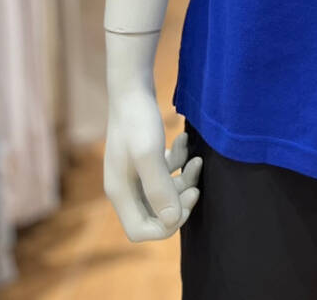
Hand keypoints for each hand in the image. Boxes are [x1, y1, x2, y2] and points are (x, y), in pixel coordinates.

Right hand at [104, 84, 201, 240]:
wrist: (131, 86)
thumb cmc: (137, 119)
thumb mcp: (149, 154)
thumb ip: (159, 189)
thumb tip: (172, 221)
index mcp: (120, 192)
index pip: (140, 230)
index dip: (166, 225)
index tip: (186, 202)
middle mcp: (124, 186)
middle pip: (154, 213)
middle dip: (179, 201)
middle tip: (196, 184)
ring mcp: (133, 171)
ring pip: (163, 191)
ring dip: (183, 179)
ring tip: (196, 159)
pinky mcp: (143, 157)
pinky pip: (164, 171)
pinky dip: (177, 161)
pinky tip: (184, 141)